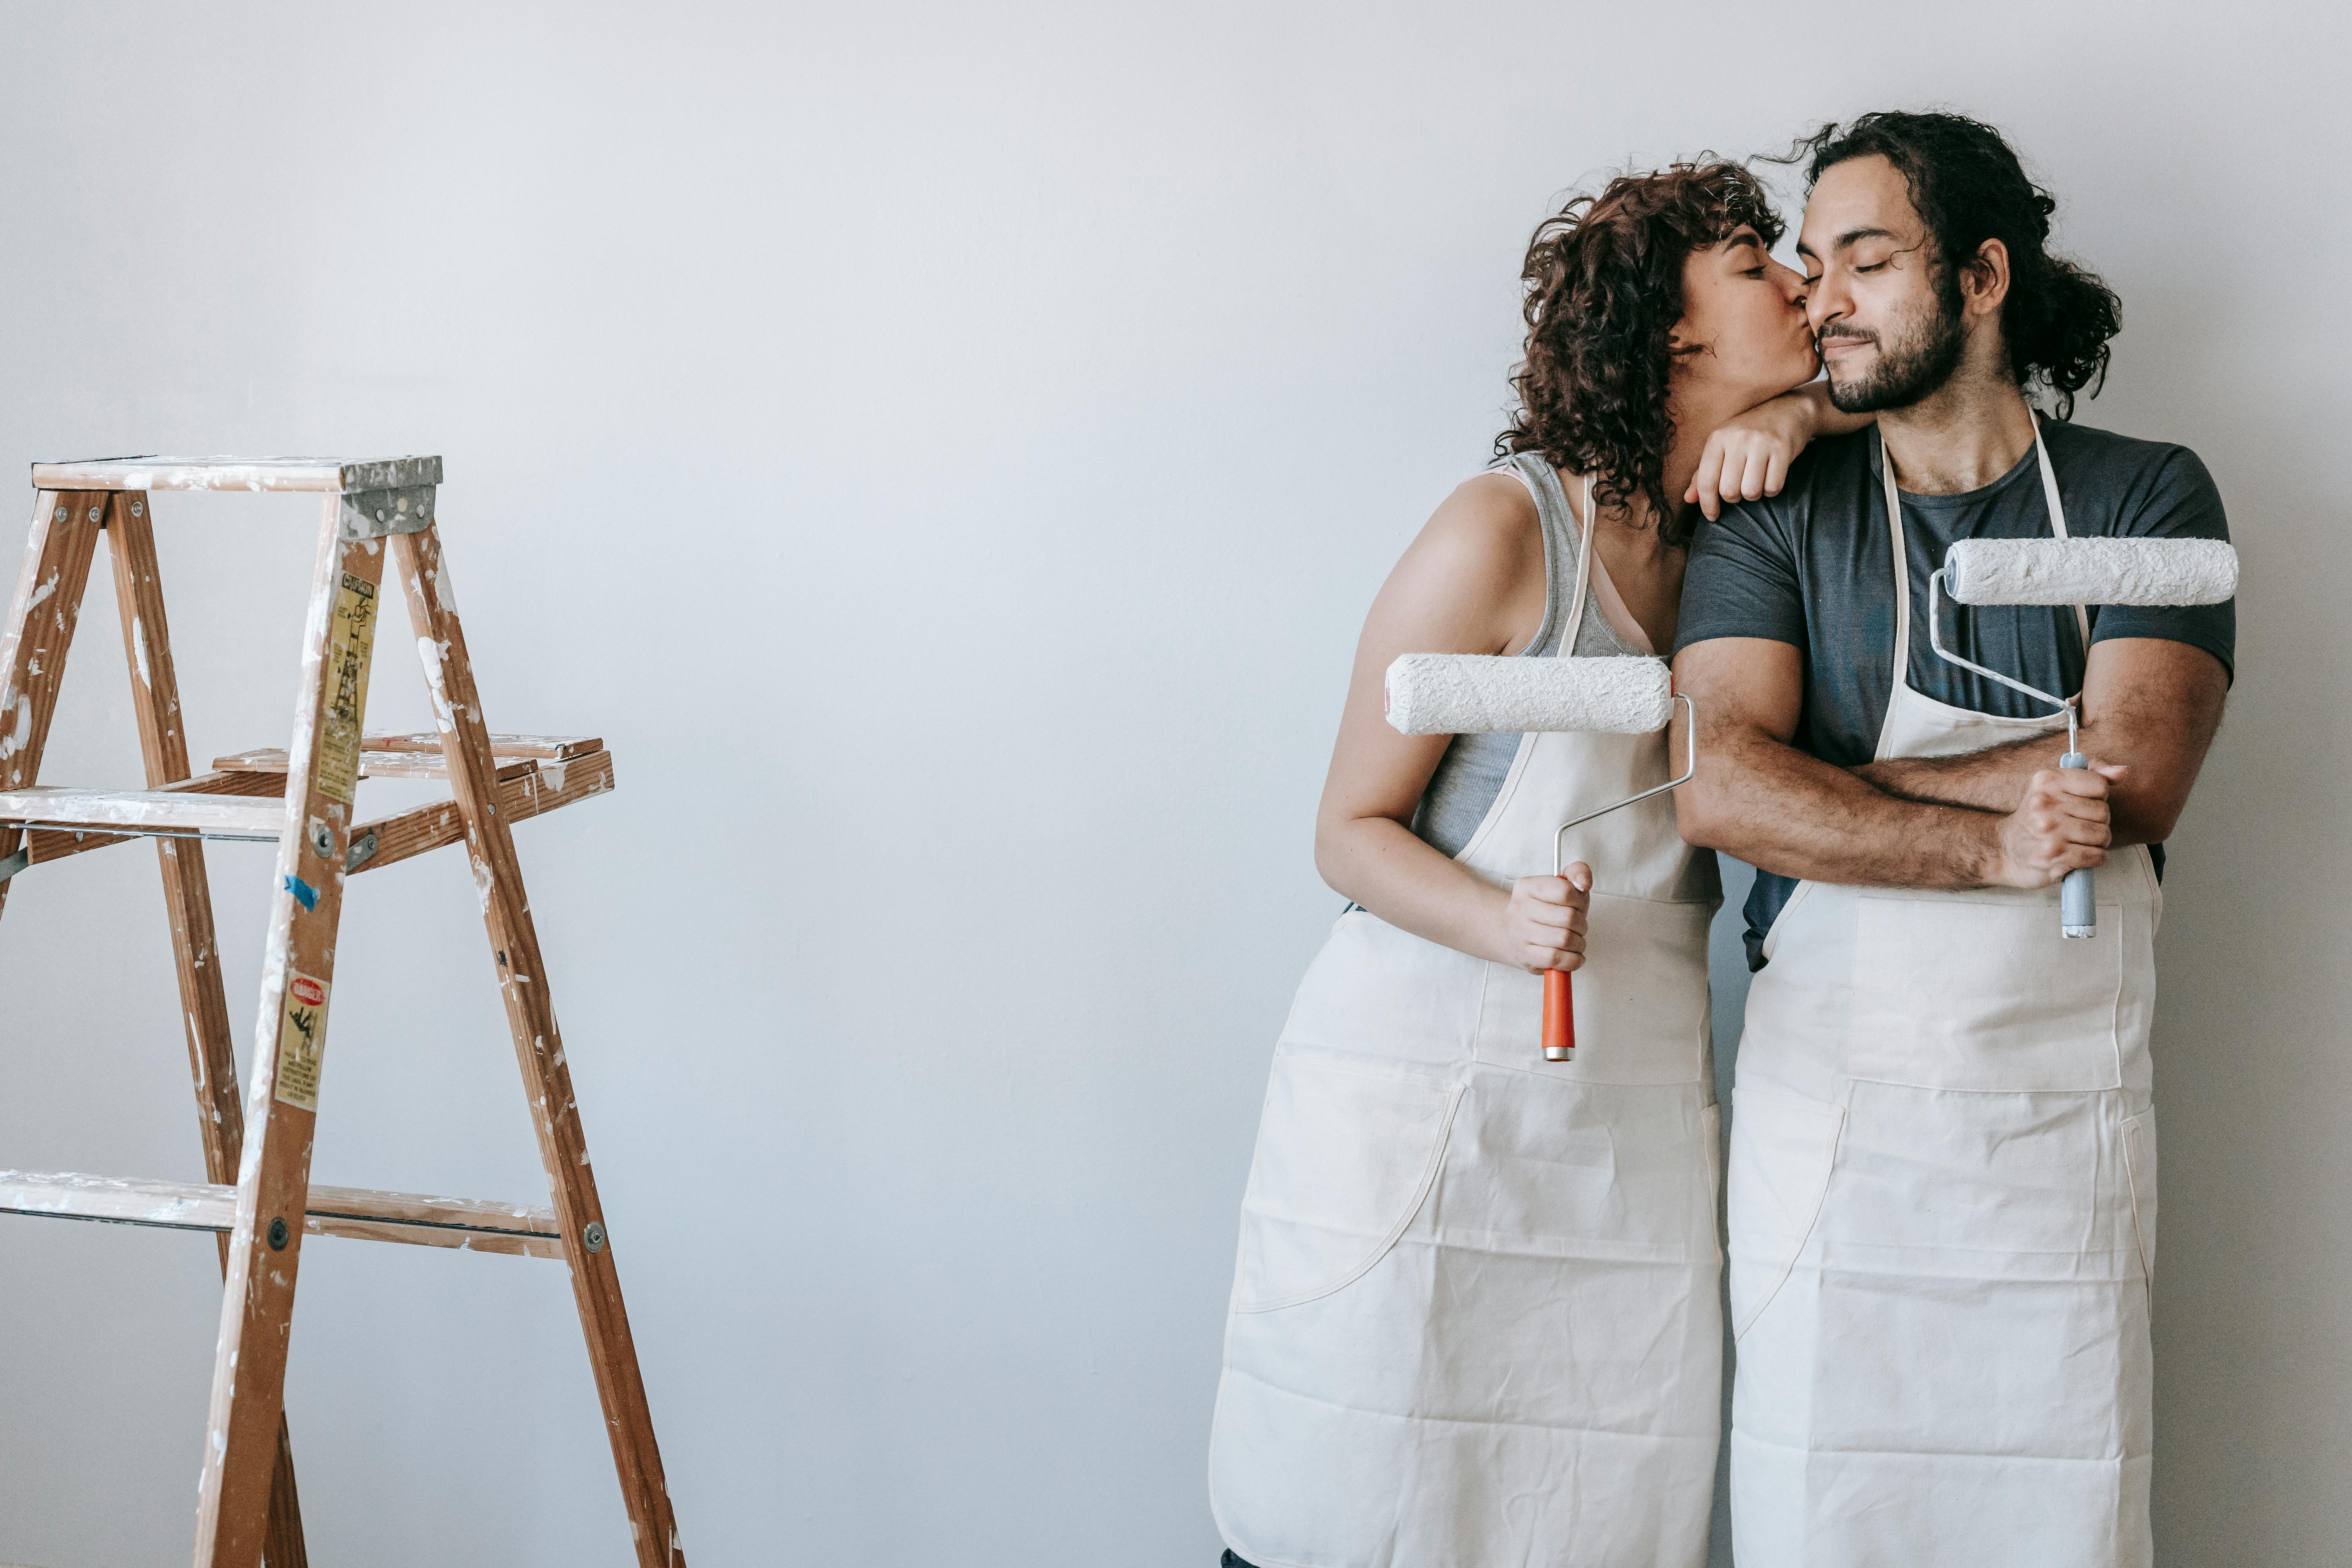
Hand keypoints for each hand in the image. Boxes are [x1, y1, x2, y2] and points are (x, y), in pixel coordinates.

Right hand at [1501, 864, 1589, 972]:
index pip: (1565, 891)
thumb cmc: (1546, 910)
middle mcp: (1519, 908)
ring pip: (1564, 939)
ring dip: (1579, 943)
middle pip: (1568, 918)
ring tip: (1575, 941)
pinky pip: (1556, 959)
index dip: (1579, 901)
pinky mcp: (1525, 955)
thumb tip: (1583, 883)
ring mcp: (1519, 933)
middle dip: (1581, 925)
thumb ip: (1578, 872)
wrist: (1515, 934)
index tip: (1576, 906)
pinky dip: (1573, 960)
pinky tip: (1573, 956)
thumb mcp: (1562, 886)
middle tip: (1577, 927)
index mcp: (1527, 886)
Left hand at [1682, 389, 1820, 521]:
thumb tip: (1688, 499)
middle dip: (1734, 498)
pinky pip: (1773, 487)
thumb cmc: (1750, 432)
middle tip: (1740, 487)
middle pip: (1729, 491)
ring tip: (1756, 481)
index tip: (1712, 516)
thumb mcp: (1723, 446)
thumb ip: (1703, 473)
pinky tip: (1771, 477)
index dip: (1707, 504)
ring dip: (1753, 495)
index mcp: (1718, 438)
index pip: (1706, 480)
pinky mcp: (1783, 449)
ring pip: (1751, 492)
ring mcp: (1761, 443)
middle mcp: (1737, 439)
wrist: (1788, 409)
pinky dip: (1771, 490)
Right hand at [1988, 763, 2126, 887]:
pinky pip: (2097, 856)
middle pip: (2103, 812)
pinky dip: (2094, 858)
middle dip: (2098, 822)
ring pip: (2103, 835)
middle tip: (2078, 826)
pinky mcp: (2054, 857)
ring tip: (2079, 841)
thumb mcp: (2056, 787)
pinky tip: (2079, 855)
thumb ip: (2093, 775)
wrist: (2005, 849)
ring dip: (2098, 842)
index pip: (2100, 785)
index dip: (2098, 797)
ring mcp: (2049, 831)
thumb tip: (2123, 771)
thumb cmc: (2036, 817)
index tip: (2082, 803)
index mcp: (2046, 781)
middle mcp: (2045, 804)